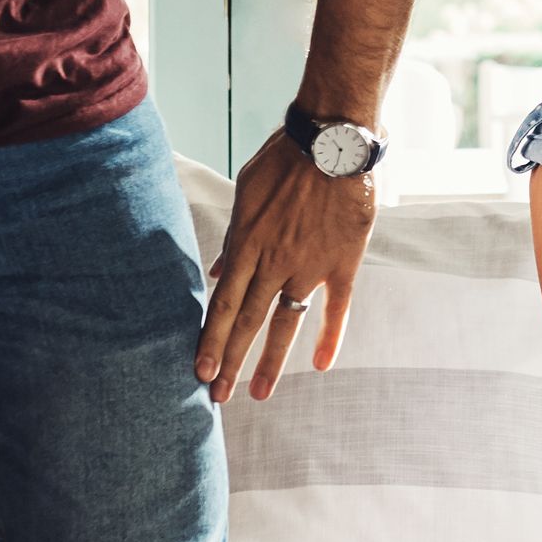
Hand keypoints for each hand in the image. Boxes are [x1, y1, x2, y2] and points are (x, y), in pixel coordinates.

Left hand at [200, 132, 378, 400]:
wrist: (335, 142)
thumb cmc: (286, 159)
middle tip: (218, 399)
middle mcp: (274, 262)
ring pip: (287, 323)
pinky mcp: (343, 263)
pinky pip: (336, 308)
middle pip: (248, 323)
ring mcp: (310, 266)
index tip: (198, 373)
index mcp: (247, 244)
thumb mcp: (247, 192)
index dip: (210, 341)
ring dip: (272, 361)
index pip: (223, 304)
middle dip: (230, 362)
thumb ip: (233, 236)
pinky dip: (329, 337)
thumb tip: (216, 271)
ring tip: (259, 394)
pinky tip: (321, 365)